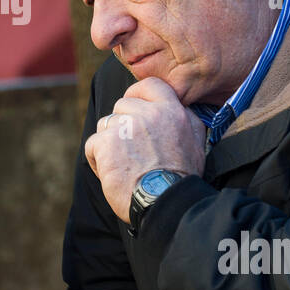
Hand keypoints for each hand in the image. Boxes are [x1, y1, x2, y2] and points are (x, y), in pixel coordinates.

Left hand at [83, 76, 206, 223]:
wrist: (165, 204)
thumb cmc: (181, 179)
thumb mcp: (196, 145)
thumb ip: (188, 122)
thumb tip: (181, 108)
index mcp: (172, 112)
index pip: (149, 85)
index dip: (136, 95)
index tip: (133, 109)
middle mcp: (149, 114)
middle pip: (121, 106)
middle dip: (121, 125)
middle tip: (131, 150)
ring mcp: (125, 126)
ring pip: (106, 124)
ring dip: (110, 143)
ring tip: (124, 165)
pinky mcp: (106, 143)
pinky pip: (93, 144)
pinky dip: (97, 160)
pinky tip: (111, 175)